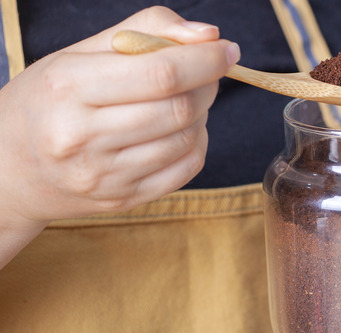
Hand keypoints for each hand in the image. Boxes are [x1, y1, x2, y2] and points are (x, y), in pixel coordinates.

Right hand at [0, 6, 239, 267]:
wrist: (11, 166)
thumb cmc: (50, 100)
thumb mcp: (79, 52)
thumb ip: (145, 31)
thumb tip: (208, 35)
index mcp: (68, 87)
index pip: (160, 73)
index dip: (205, 60)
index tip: (226, 50)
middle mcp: (81, 136)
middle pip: (178, 109)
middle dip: (208, 85)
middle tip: (207, 72)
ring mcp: (103, 175)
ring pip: (187, 139)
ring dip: (202, 114)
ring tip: (186, 99)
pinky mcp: (123, 199)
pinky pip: (186, 169)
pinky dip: (197, 143)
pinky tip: (181, 129)